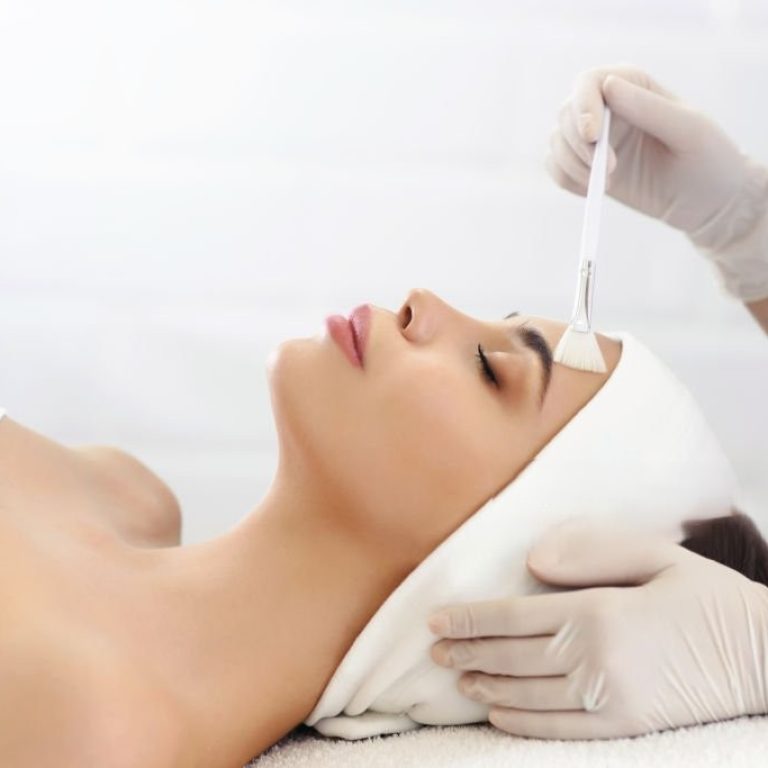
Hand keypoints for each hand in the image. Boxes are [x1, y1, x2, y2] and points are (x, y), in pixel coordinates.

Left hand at [427, 518, 767, 738]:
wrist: (767, 658)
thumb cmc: (710, 598)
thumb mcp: (657, 557)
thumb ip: (592, 553)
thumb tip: (532, 562)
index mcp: (598, 612)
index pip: (513, 617)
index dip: (469, 619)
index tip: (435, 619)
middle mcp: (595, 660)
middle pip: (511, 657)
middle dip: (467, 651)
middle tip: (433, 650)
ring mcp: (609, 700)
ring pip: (527, 694)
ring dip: (486, 685)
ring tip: (457, 677)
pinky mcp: (626, 728)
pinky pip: (558, 729)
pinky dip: (521, 722)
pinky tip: (498, 713)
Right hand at [546, 65, 767, 300]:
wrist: (708, 203)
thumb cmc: (709, 161)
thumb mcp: (689, 131)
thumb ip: (650, 108)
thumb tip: (608, 86)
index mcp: (634, 86)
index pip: (589, 83)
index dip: (583, 107)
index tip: (593, 137)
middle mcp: (608, 107)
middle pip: (566, 113)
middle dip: (578, 146)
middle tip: (609, 174)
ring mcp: (595, 139)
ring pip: (557, 142)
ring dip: (572, 166)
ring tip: (607, 185)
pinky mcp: (586, 167)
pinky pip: (556, 167)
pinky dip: (566, 180)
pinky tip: (591, 191)